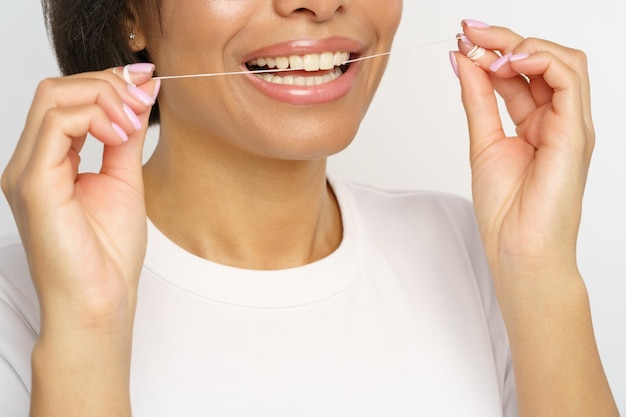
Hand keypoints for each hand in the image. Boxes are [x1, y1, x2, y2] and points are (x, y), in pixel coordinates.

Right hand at [2, 65, 159, 331]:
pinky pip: (57, 125)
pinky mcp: (34, 184)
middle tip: (145, 98)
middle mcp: (31, 162)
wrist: (100, 303)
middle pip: (57, 89)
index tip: (148, 81)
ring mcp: (26, 171)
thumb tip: (140, 95)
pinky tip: (122, 136)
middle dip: (108, 84)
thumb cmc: (108, 256)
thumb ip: (126, 138)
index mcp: (50, 161)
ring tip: (136, 122)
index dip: (109, 82)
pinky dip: (96, 118)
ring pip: (54, 98)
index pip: (68, 99)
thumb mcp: (125, 181)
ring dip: (106, 98)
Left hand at [451, 21, 593, 282]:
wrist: (518, 251)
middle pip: (542, 60)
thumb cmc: (506, 210)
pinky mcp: (576, 133)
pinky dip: (538, 61)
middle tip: (469, 32)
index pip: (520, 72)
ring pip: (563, 61)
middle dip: (505, 39)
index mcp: (536, 123)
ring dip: (521, 45)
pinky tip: (506, 63)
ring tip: (485, 48)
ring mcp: (570, 125)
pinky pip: (568, 80)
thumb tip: (462, 60)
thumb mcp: (482, 142)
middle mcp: (557, 119)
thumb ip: (477, 99)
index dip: (492, 51)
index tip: (461, 40)